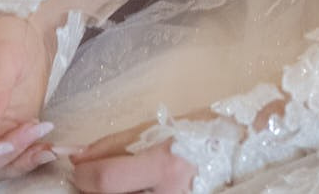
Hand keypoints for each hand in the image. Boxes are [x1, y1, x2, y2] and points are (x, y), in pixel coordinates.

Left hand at [71, 125, 195, 193]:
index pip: (108, 179)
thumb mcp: (154, 130)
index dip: (84, 175)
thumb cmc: (200, 132)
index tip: (77, 168)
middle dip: (94, 190)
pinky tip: (136, 188)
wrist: (240, 149)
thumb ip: (113, 146)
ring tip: (122, 182)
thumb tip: (78, 158)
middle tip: (95, 178)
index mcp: (165, 165)